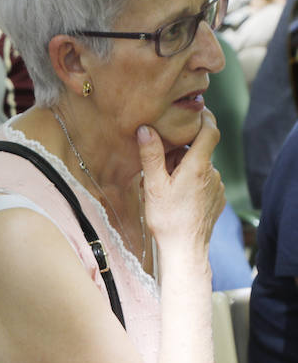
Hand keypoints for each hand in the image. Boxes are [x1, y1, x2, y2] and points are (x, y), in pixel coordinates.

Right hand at [137, 110, 224, 251]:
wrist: (185, 250)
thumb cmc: (167, 219)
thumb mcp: (153, 185)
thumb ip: (151, 155)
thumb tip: (146, 129)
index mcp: (198, 166)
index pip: (210, 131)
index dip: (205, 118)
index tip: (195, 112)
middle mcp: (212, 174)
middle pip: (199, 151)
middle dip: (181, 152)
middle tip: (159, 163)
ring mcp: (216, 188)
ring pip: (200, 168)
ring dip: (184, 170)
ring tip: (164, 185)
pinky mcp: (216, 200)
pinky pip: (204, 183)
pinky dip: (191, 183)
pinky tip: (176, 197)